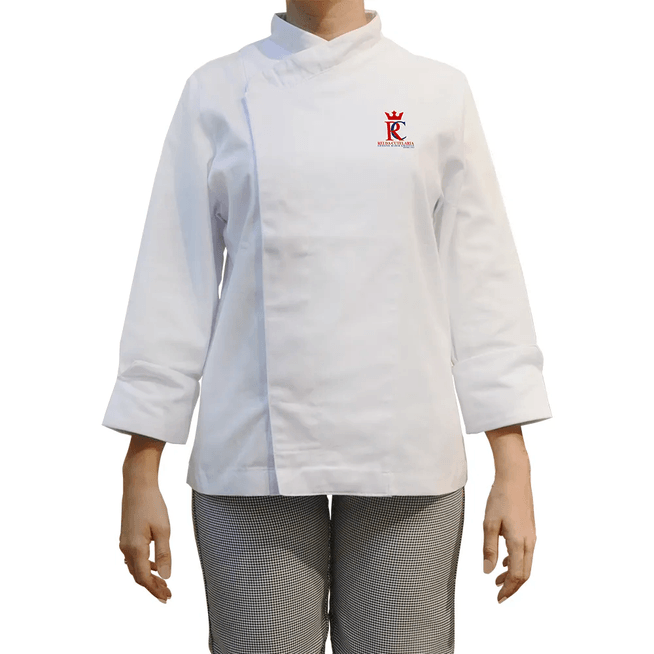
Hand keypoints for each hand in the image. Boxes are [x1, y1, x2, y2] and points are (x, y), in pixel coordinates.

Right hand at [119, 480, 172, 602]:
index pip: (144, 578)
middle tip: (167, 594)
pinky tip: (154, 564)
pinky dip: (143, 566)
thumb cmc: (152, 505)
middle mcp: (126, 548)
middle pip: (138, 575)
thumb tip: (166, 576)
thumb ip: (164, 554)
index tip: (167, 597)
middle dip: (152, 586)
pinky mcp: (126, 536)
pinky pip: (133, 558)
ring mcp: (124, 542)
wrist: (137, 486)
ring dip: (148, 577)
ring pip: (134, 568)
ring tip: (163, 582)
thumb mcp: (163, 529)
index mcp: (135, 549)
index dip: (155, 589)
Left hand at [482, 473, 536, 603]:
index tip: (498, 598)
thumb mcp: (489, 523)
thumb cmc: (500, 498)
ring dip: (513, 575)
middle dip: (512, 587)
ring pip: (526, 564)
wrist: (515, 478)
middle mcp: (529, 542)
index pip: (516, 575)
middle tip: (499, 595)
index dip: (508, 589)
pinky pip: (526, 553)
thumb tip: (488, 572)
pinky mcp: (529, 530)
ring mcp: (531, 536)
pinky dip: (516, 563)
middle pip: (524, 573)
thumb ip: (489, 549)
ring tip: (498, 580)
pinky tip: (504, 561)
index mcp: (519, 542)